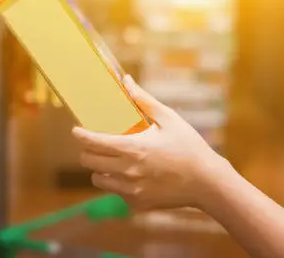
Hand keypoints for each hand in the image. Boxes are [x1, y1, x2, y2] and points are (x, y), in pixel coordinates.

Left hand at [72, 75, 227, 210]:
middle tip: (95, 143)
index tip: (76, 130)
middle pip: (89, 162)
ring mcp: (131, 190)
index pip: (93, 142)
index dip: (80, 135)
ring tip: (113, 160)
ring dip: (100, 169)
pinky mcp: (137, 203)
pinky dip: (117, 183)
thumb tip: (126, 81)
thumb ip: (143, 101)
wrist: (207, 182)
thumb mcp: (169, 119)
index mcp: (133, 148)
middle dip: (88, 150)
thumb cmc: (189, 146)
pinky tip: (132, 174)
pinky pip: (116, 192)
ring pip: (98, 180)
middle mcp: (128, 171)